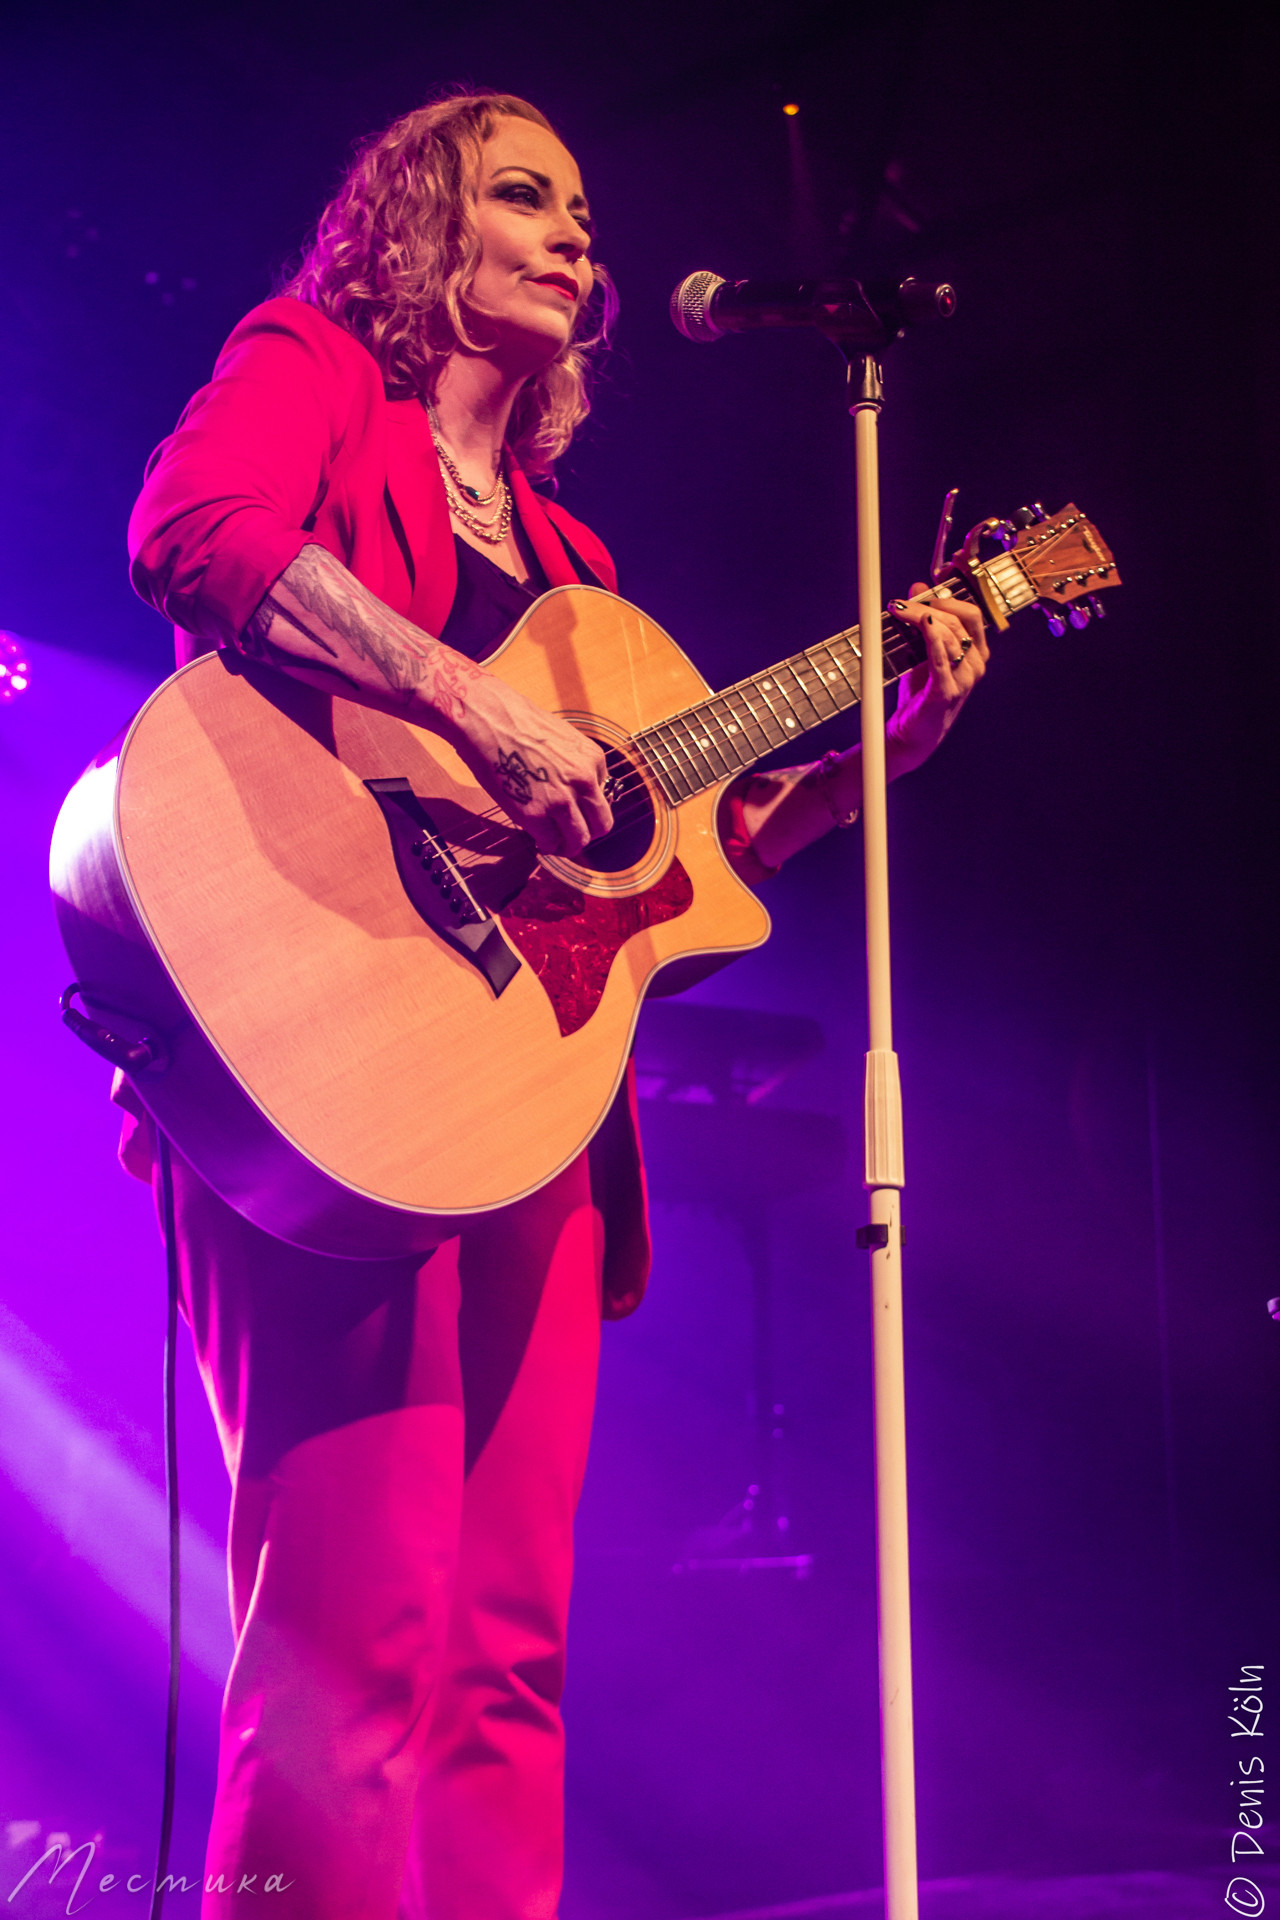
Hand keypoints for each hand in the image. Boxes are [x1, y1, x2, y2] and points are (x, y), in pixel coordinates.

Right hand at [439, 670, 612, 856]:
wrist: (488, 718)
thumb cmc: (516, 722)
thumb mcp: (562, 738)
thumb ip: (574, 764)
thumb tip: (574, 790)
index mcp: (593, 759)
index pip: (602, 795)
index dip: (586, 805)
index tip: (573, 809)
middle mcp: (583, 781)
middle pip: (602, 824)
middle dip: (588, 832)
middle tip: (572, 834)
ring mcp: (560, 800)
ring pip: (580, 840)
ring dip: (568, 845)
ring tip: (555, 842)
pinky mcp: (534, 814)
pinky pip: (549, 842)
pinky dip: (545, 845)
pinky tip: (538, 840)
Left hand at [884, 580, 988, 777]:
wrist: (911, 734)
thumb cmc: (920, 693)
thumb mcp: (922, 651)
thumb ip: (923, 621)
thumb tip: (917, 587)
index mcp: (975, 652)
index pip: (972, 612)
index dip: (955, 592)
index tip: (933, 578)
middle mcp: (976, 664)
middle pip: (960, 620)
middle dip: (932, 603)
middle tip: (904, 600)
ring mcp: (965, 679)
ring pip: (950, 635)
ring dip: (922, 617)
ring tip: (898, 609)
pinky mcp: (947, 691)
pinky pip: (941, 658)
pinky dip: (931, 637)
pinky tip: (922, 623)